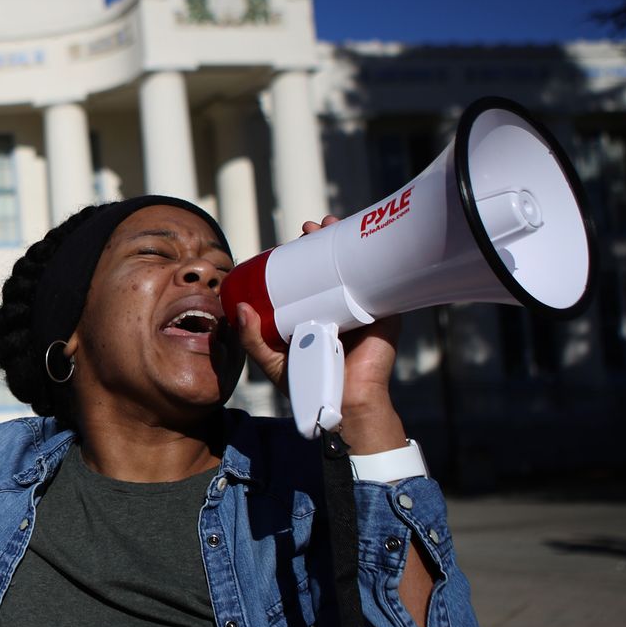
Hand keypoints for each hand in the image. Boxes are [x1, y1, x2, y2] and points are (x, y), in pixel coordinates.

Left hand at [232, 216, 407, 450]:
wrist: (345, 402)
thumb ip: (252, 339)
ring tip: (328, 224)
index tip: (286, 243)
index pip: (305, 278)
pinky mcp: (384, 311)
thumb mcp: (272, 361)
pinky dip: (376, 256)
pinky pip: (383, 278)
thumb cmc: (308, 384)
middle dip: (320, 241)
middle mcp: (337, 306)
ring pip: (354, 266)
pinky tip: (365, 238)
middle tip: (308, 229)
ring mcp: (361, 306)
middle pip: (329, 265)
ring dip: (344, 240)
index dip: (297, 257)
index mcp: (313, 313)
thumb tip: (240, 307)